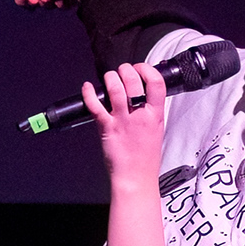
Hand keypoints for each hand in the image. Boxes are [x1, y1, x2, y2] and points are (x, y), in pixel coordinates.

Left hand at [85, 61, 168, 183]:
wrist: (136, 177)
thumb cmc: (146, 157)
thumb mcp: (157, 129)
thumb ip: (151, 112)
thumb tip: (144, 95)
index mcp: (156, 115)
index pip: (156, 83)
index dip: (147, 70)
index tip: (140, 68)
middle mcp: (140, 115)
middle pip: (133, 81)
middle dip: (126, 70)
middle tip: (122, 71)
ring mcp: (122, 120)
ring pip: (115, 89)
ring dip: (110, 77)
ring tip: (109, 77)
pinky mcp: (107, 127)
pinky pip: (95, 106)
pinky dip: (89, 93)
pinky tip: (87, 88)